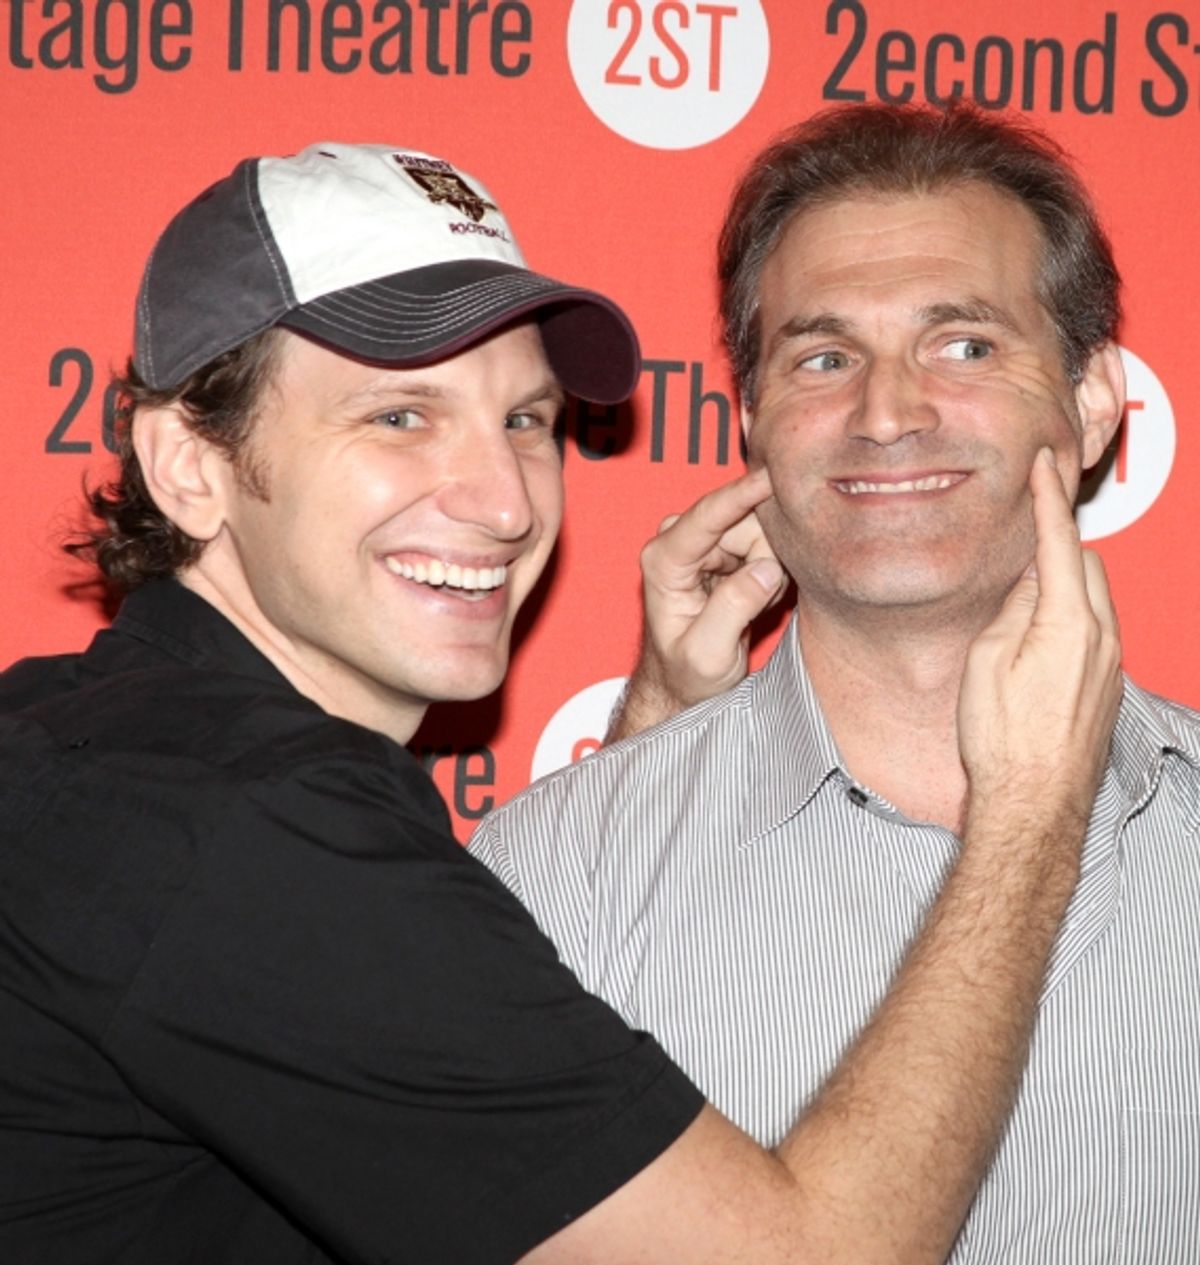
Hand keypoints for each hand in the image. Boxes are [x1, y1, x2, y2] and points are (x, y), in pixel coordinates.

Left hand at [606, 468, 786, 742]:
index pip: (706, 517)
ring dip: (769, 569)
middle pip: (744, 523)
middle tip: (757, 605)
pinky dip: (770, 572)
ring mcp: (703, 541)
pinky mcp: (724, 546)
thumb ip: (734, 610)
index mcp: (663, 561)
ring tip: (752, 607)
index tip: (770, 478)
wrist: (686, 681)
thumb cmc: (687, 673)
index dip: (741, 495)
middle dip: (764, 559)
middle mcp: (679, 541)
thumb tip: (767, 569)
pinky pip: (767, 542)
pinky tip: (754, 597)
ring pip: (761, 531)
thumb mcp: (708, 655)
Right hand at [957, 448, 1121, 841]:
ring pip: (1097, 597)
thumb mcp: (987, 662)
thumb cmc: (1002, 739)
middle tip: (1023, 537)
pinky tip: (1040, 635)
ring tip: (1025, 592)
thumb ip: (1013, 610)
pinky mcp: (1108, 686)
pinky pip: (1097, 629)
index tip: (1043, 465)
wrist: (1035, 801)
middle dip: (1060, 543)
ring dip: (1067, 582)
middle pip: (1089, 564)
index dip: (1048, 499)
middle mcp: (1101, 638)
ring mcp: (1110, 664)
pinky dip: (1073, 615)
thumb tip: (1031, 580)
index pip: (1060, 542)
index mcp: (1068, 623)